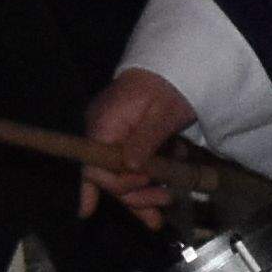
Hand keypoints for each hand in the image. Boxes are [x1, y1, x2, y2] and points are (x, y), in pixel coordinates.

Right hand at [81, 68, 196, 223]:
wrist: (176, 64)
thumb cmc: (169, 86)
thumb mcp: (163, 112)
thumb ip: (145, 139)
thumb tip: (130, 167)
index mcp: (104, 125)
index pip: (95, 168)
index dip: (118, 184)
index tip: (143, 185)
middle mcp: (102, 134)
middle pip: (108, 176)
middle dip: (134, 196)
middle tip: (162, 206)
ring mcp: (113, 138)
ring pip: (120, 175)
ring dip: (142, 194)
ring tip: (166, 202)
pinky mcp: (126, 139)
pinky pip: (127, 166)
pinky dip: (140, 182)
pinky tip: (155, 201)